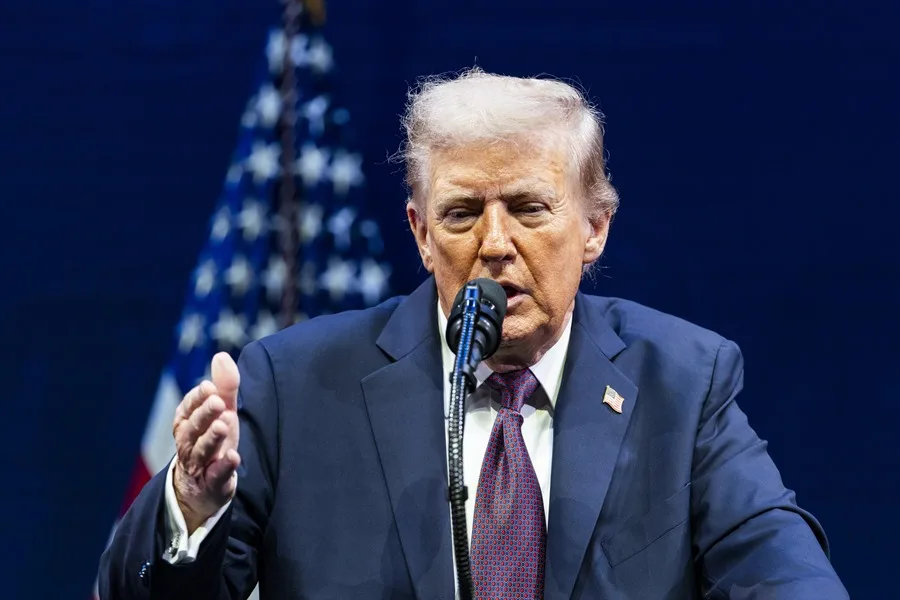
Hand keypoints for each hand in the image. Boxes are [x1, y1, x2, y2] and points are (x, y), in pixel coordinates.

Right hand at [171, 352, 240, 532]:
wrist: (202, 488)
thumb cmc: (214, 441)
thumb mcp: (221, 413)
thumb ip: (225, 386)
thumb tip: (221, 356)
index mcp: (187, 424)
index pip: (187, 409)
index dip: (197, 399)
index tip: (209, 387)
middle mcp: (189, 444)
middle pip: (193, 428)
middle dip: (204, 414)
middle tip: (218, 401)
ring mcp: (200, 465)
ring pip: (202, 451)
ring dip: (212, 437)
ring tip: (224, 425)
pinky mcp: (213, 484)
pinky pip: (216, 476)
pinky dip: (223, 467)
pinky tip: (233, 457)